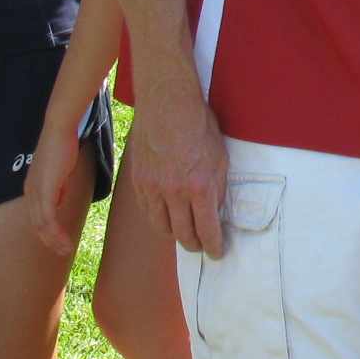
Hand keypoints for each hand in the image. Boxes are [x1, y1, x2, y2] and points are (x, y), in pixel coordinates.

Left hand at [22, 112, 90, 257]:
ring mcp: (36, 194)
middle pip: (36, 225)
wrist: (59, 130)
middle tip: (62, 251)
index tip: (59, 241)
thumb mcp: (59, 171)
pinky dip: (56, 233)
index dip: (47, 231)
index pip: (37, 217)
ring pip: (41, 226)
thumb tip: (60, 200)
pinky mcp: (45, 192)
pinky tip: (64, 241)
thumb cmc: (62, 145)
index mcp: (32, 189)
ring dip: (54, 241)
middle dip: (49, 241)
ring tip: (66, 250)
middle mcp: (30, 194)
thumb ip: (58, 187)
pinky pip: (48, 219)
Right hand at [135, 82, 230, 257]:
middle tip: (202, 247)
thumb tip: (216, 209)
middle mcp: (175, 192)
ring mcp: (153, 188)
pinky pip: (148, 211)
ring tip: (184, 236)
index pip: (207, 229)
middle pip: (183, 234)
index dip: (213, 246)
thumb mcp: (221, 157)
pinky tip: (166, 218)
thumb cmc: (200, 126)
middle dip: (195, 245)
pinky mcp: (138, 182)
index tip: (217, 253)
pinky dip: (158, 219)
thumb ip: (218, 187)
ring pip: (162, 227)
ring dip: (175, 236)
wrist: (168, 105)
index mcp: (200, 187)